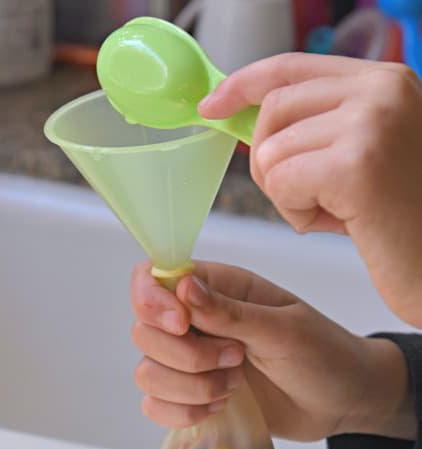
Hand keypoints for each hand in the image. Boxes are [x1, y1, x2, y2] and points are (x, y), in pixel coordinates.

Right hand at [131, 261, 414, 440]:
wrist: (342, 401)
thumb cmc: (323, 353)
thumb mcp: (284, 328)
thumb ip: (230, 312)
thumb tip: (181, 287)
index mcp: (217, 288)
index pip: (153, 277)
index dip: (152, 300)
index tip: (182, 325)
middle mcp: (196, 322)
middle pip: (143, 332)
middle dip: (185, 356)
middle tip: (236, 359)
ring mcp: (191, 362)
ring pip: (147, 372)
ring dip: (188, 388)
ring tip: (233, 387)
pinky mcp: (193, 397)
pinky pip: (156, 406)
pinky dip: (181, 412)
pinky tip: (219, 408)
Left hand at [198, 54, 421, 327]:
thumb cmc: (396, 217)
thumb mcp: (360, 153)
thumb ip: (315, 126)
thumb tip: (244, 117)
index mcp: (384, 81)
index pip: (292, 67)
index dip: (244, 83)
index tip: (212, 104)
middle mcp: (381, 90)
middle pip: (272, 108)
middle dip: (269, 159)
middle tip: (305, 194)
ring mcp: (371, 123)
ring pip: (271, 151)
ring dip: (287, 194)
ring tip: (333, 210)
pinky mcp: (355, 165)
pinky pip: (279, 182)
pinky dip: (294, 212)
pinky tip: (334, 222)